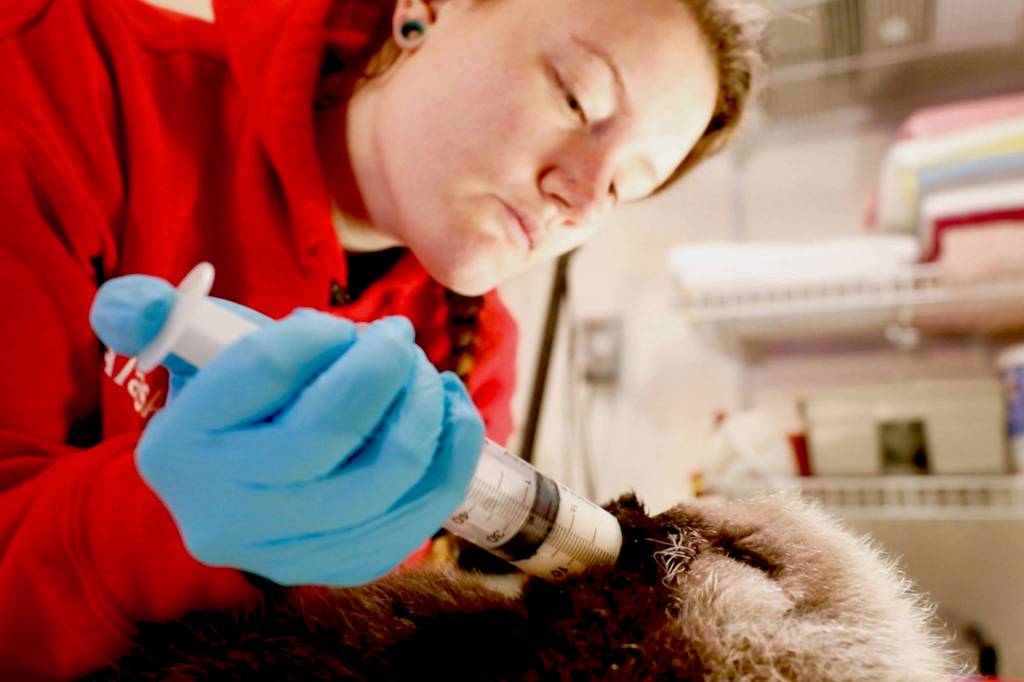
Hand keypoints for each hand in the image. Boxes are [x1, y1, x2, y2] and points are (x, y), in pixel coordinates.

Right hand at [91, 277, 483, 585]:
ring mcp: (289, 552)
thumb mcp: (191, 354)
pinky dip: (453, 451)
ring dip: (424, 407)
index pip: (263, 370)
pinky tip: (450, 410)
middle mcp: (225, 512)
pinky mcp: (348, 566)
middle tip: (398, 337)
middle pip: (326, 432)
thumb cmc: (231, 405)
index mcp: (179, 448)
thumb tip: (148, 304)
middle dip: (382, 367)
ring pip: (384, 475)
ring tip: (425, 373)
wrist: (244, 490)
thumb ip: (152, 314)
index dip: (320, 333)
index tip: (341, 322)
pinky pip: (423, 509)